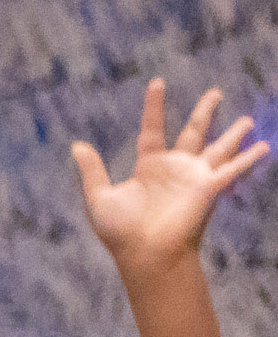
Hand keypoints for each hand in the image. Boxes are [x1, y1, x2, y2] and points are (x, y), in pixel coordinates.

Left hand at [77, 80, 270, 282]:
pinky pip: (231, 168)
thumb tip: (77, 145)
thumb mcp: (99, 198)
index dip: (154, 106)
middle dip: (205, 112)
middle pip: (193, 131)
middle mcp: (174, 168)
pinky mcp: (208, 188)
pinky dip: (248, 157)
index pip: (152, 129)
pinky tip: (264, 146)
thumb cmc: (121, 231)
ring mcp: (194, 176)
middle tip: (216, 92)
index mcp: (149, 166)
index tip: (157, 83)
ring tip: (248, 119)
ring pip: (218, 147)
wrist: (144, 253)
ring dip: (234, 133)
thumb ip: (92, 171)